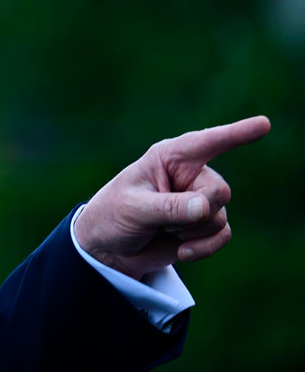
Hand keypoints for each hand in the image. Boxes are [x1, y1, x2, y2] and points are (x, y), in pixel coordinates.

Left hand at [74, 116, 269, 279]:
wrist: (110, 247)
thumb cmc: (114, 216)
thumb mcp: (134, 209)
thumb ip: (169, 207)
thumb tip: (206, 207)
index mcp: (169, 157)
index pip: (207, 143)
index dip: (236, 133)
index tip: (264, 124)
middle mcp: (190, 174)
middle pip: (220, 192)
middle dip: (193, 213)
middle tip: (158, 218)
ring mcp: (200, 199)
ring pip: (219, 217)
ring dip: (189, 231)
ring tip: (160, 228)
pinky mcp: (205, 224)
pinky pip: (222, 235)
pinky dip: (203, 247)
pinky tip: (180, 250)